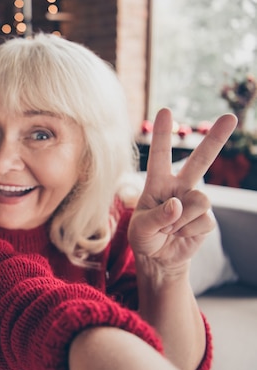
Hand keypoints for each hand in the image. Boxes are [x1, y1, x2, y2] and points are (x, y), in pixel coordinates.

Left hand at [128, 108, 236, 275]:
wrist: (158, 259)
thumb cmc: (144, 238)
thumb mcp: (140, 230)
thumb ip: (156, 217)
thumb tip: (178, 205)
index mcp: (157, 183)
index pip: (160, 157)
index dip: (163, 135)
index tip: (166, 111)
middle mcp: (178, 187)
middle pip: (199, 161)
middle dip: (215, 139)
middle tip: (231, 117)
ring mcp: (194, 202)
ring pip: (200, 201)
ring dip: (181, 220)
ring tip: (169, 229)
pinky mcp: (206, 219)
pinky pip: (203, 221)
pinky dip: (188, 232)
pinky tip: (180, 235)